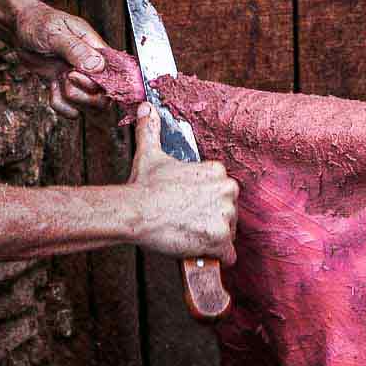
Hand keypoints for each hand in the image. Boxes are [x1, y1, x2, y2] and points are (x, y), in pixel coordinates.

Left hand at [14, 2, 112, 116]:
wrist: (21, 27)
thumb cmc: (40, 22)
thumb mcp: (55, 32)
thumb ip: (76, 49)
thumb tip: (98, 66)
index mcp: (98, 51)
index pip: (116, 77)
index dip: (100, 85)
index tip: (76, 74)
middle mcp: (94, 68)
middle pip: (105, 99)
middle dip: (84, 96)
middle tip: (67, 76)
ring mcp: (80, 80)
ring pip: (90, 108)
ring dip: (71, 101)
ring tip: (58, 80)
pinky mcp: (65, 88)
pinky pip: (70, 110)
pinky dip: (59, 105)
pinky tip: (52, 88)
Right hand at [127, 104, 237, 263]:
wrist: (137, 211)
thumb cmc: (144, 185)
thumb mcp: (150, 153)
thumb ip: (150, 129)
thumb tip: (145, 107)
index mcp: (217, 171)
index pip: (221, 192)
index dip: (205, 202)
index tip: (188, 206)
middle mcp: (227, 190)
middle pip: (228, 212)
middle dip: (212, 219)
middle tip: (188, 222)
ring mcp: (226, 215)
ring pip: (228, 232)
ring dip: (213, 238)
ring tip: (189, 236)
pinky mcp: (221, 239)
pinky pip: (228, 254)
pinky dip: (217, 258)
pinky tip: (202, 253)